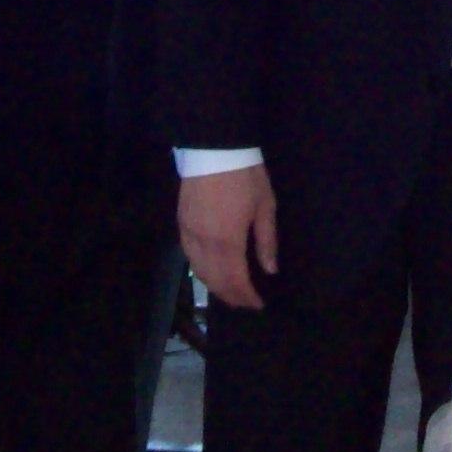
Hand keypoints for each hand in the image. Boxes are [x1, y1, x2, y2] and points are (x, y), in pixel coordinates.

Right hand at [180, 164, 279, 310]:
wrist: (214, 147)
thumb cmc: (245, 176)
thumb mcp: (265, 206)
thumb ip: (266, 241)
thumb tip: (270, 269)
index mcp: (228, 241)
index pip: (236, 281)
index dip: (247, 296)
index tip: (258, 304)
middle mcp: (204, 243)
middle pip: (215, 281)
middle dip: (231, 296)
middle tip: (245, 303)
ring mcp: (189, 234)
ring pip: (199, 271)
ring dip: (214, 287)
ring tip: (230, 292)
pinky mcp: (181, 224)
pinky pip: (189, 257)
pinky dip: (200, 270)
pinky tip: (210, 271)